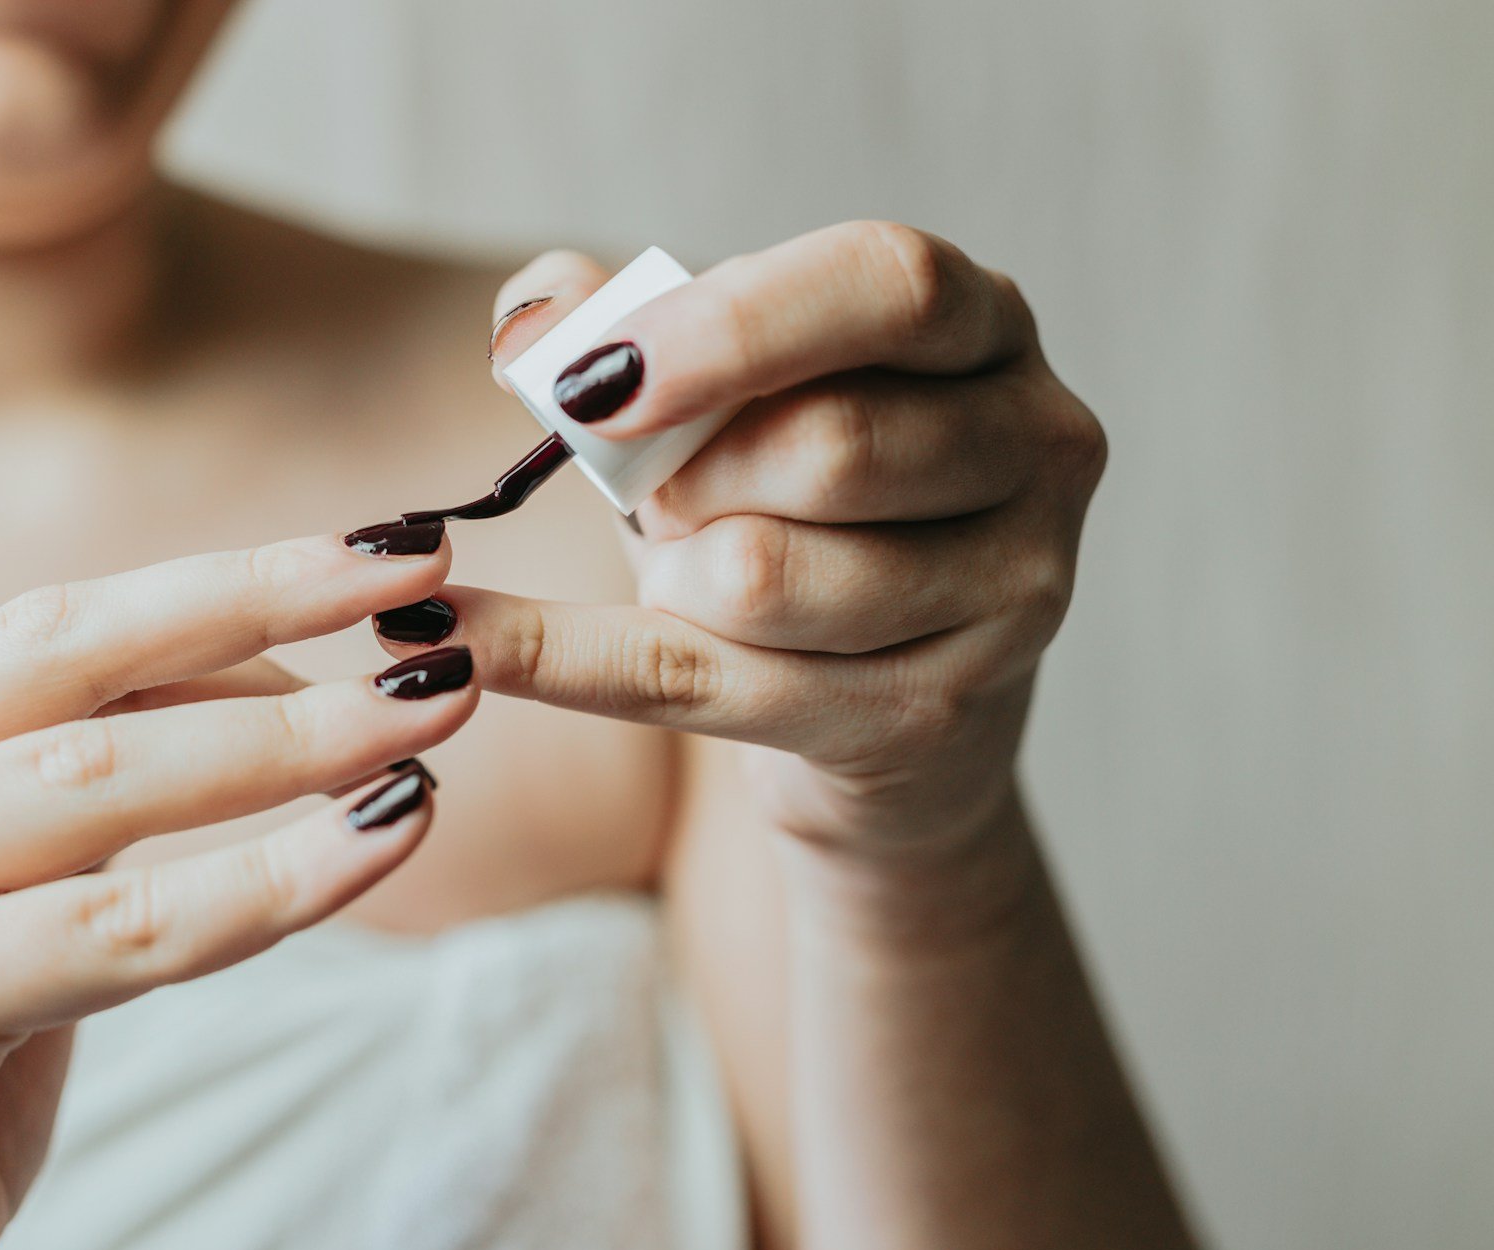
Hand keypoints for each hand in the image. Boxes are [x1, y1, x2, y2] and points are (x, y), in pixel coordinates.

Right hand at [0, 537, 476, 1249]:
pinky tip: (391, 831)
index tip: (375, 555)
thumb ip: (91, 775)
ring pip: (108, 778)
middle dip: (267, 609)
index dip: (228, 583)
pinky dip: (278, 877)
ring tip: (434, 708)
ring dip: (301, 739)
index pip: (58, 627)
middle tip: (425, 576)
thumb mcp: (6, 886)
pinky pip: (127, 924)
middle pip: (75, 660)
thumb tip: (284, 673)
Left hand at [392, 223, 1103, 859]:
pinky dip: (560, 660)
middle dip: (690, 478)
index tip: (598, 378)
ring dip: (671, 575)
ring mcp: (1015, 593)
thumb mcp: (727, 407)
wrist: (881, 716)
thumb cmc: (798, 517)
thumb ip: (631, 332)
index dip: (734, 326)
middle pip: (827, 446)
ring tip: (685, 570)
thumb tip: (531, 315)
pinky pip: (704, 685)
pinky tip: (457, 646)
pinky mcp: (934, 717)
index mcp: (987, 327)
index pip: (887, 288)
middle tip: (655, 497)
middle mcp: (1037, 445)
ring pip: (766, 579)